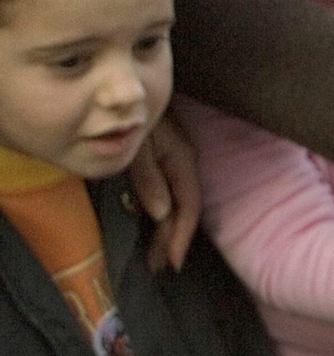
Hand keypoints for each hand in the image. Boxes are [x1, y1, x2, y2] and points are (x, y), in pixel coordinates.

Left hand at [128, 117, 201, 272]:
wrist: (123, 88)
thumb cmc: (129, 113)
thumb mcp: (136, 145)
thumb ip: (148, 177)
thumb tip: (161, 213)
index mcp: (181, 158)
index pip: (188, 205)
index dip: (181, 235)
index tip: (171, 262)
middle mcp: (182, 162)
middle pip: (183, 208)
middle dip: (172, 239)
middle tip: (157, 267)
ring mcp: (172, 161)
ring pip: (175, 203)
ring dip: (166, 231)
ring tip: (155, 256)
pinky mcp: (160, 159)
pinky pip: (167, 193)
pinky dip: (160, 215)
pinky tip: (152, 226)